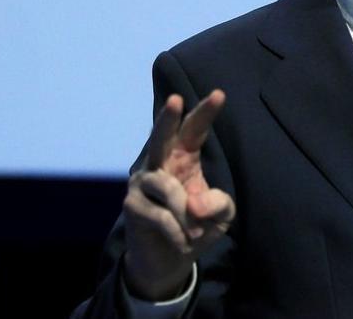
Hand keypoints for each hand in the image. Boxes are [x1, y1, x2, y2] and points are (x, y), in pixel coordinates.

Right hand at [122, 90, 234, 299]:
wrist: (169, 259)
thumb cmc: (197, 226)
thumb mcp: (221, 216)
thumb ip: (219, 204)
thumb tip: (195, 205)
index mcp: (184, 156)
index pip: (194, 130)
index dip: (205, 113)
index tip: (219, 94)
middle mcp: (159, 162)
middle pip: (161, 137)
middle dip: (168, 119)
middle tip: (175, 100)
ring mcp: (142, 182)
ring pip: (166, 187)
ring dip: (186, 214)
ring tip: (197, 232)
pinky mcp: (132, 205)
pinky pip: (159, 214)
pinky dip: (177, 231)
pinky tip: (183, 242)